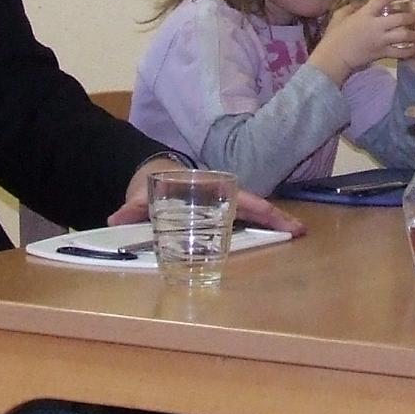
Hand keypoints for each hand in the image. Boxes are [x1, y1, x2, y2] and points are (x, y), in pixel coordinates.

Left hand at [106, 178, 305, 235]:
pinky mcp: (219, 214)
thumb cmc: (152, 185)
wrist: (151, 176)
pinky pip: (243, 219)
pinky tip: (274, 237)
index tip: (278, 218)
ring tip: (296, 235)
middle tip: (299, 231)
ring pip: (252, 213)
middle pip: (254, 206)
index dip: (260, 209)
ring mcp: (222, 205)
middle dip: (276, 218)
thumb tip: (115, 218)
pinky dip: (260, 226)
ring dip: (272, 223)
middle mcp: (219, 196)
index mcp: (207, 188)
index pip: (239, 198)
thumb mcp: (142, 196)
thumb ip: (130, 208)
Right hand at [307, 0, 414, 84]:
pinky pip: (401, 52)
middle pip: (401, 18)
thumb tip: (361, 2)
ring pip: (404, 35)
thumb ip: (351, 7)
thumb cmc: (334, 36)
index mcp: (364, 14)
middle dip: (414, 15)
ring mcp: (380, 41)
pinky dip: (412, 50)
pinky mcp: (382, 54)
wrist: (333, 58)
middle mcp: (375, 26)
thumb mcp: (339, 16)